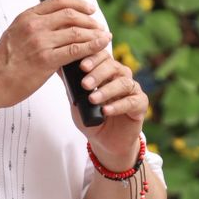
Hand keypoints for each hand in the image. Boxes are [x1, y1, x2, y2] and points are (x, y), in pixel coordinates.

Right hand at [0, 0, 107, 110]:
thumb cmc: (2, 65)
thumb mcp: (14, 37)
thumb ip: (33, 30)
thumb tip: (55, 30)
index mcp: (26, 17)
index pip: (57, 1)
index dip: (78, 3)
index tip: (89, 9)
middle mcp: (34, 26)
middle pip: (70, 14)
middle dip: (90, 19)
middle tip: (99, 26)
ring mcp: (40, 42)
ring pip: (76, 32)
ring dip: (95, 34)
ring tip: (104, 37)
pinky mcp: (46, 60)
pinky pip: (76, 50)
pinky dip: (92, 47)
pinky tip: (100, 47)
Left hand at [74, 45, 147, 165]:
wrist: (104, 141)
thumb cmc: (91, 117)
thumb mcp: (76, 100)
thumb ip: (70, 84)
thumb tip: (57, 66)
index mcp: (107, 72)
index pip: (103, 57)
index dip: (93, 59)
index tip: (81, 66)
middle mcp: (122, 77)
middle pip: (114, 67)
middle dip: (98, 74)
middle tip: (85, 84)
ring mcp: (133, 90)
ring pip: (123, 83)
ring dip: (107, 90)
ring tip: (92, 99)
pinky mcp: (141, 105)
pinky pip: (132, 102)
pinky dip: (118, 106)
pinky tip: (106, 110)